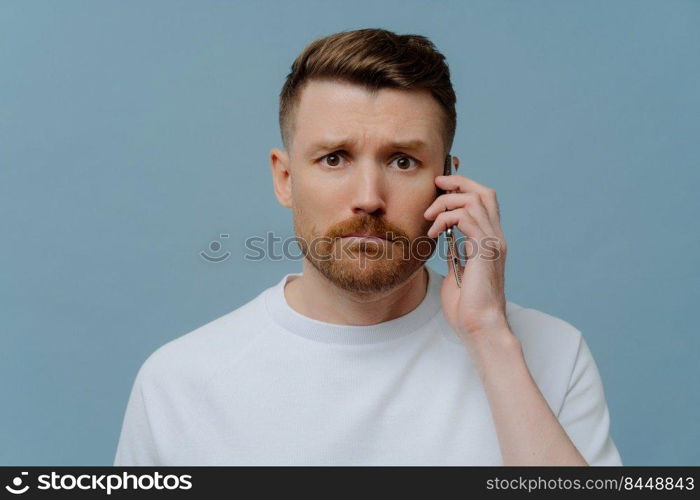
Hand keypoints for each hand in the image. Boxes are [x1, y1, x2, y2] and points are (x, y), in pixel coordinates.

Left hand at [423, 157, 509, 344]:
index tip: (440, 187)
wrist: (479, 326)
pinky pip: (466, 218)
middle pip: (484, 192)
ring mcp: (493, 243)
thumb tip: (446, 242)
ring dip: (446, 202)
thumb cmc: (466, 307)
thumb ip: (456, 254)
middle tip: (436, 185)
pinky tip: (433, 232)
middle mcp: (495, 238)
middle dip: (458, 182)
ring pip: (474, 200)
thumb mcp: (457, 272)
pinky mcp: (484, 250)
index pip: (484, 201)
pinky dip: (446, 218)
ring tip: (429, 217)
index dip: (464, 187)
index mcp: (490, 241)